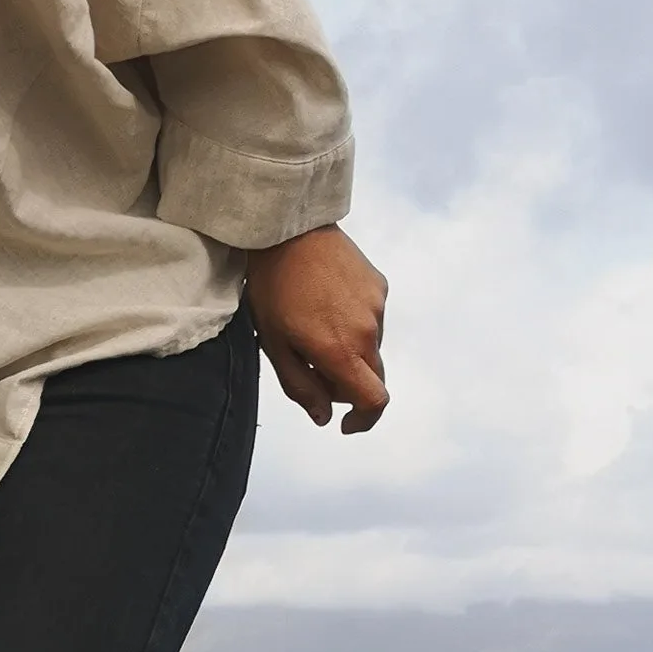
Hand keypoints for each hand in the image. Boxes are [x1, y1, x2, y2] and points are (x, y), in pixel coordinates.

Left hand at [247, 224, 389, 432]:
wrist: (289, 229)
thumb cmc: (273, 287)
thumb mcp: (274, 344)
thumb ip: (301, 386)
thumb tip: (324, 418)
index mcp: (340, 351)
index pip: (374, 400)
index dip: (364, 419)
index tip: (345, 422)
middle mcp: (368, 332)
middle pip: (372, 376)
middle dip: (348, 384)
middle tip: (313, 367)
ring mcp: (377, 307)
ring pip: (370, 346)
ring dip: (349, 349)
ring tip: (314, 323)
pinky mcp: (379, 285)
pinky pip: (372, 317)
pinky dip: (354, 322)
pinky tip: (327, 301)